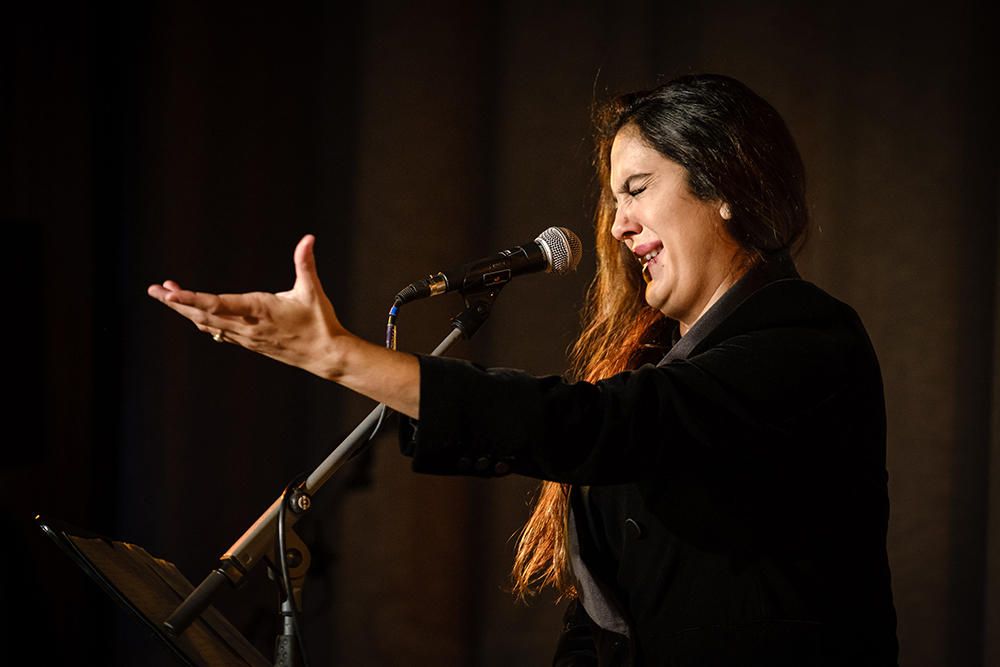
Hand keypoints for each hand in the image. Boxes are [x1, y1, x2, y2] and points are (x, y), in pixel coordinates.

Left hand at [147, 234, 350, 379]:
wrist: (325, 355)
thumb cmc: (320, 322)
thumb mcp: (312, 290)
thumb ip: (305, 263)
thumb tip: (308, 238)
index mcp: (258, 310)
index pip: (217, 304)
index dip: (191, 298)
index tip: (169, 293)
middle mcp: (247, 326)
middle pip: (202, 315)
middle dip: (176, 302)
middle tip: (153, 290)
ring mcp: (246, 337)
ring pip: (207, 324)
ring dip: (185, 310)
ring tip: (166, 296)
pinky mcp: (249, 343)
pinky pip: (218, 332)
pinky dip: (201, 321)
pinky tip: (193, 315)